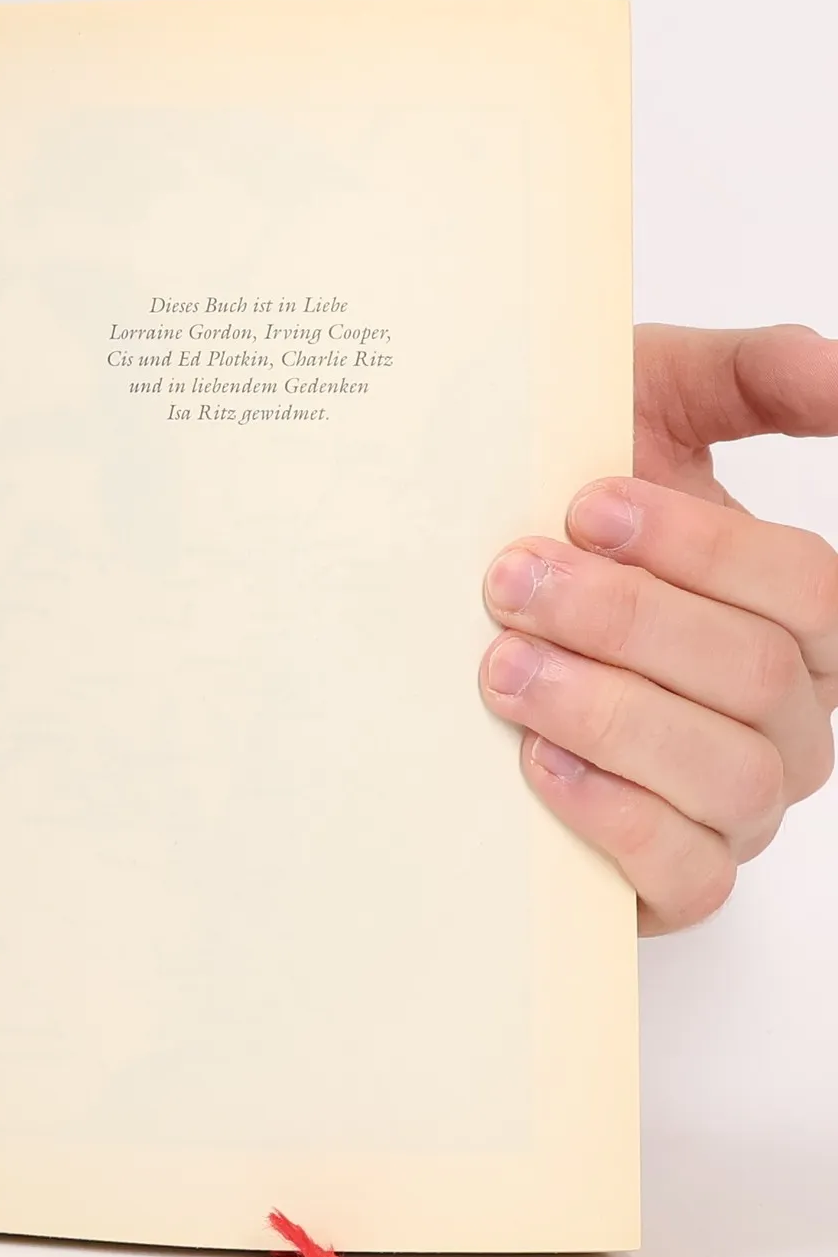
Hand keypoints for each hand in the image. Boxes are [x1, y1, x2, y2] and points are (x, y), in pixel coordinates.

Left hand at [480, 324, 837, 933]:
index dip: (698, 547)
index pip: (803, 588)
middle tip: (511, 582)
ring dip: (608, 714)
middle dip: (624, 621)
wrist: (453, 601)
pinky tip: (538, 766)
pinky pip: (690, 877)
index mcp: (800, 614)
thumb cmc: (557, 505)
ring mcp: (736, 804)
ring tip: (503, 668)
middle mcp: (788, 715)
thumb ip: (754, 375)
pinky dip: (618, 822)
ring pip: (728, 777)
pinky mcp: (673, 881)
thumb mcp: (646, 407)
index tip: (584, 506)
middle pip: (757, 676)